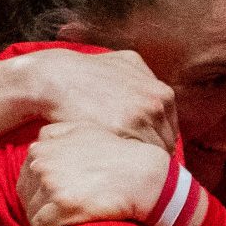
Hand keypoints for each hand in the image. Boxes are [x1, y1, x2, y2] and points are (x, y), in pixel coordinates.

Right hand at [0, 44, 176, 145]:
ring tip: (116, 162)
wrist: (54, 77)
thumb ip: (150, 79)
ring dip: (135, 161)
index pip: (171, 134)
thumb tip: (163, 100)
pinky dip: (123, 162)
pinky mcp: (122, 131)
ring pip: (149, 155)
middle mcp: (157, 105)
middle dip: (147, 153)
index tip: (137, 149)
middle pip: (165, 147)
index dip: (154, 144)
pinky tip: (108, 160)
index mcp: (163, 94)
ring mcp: (142, 118)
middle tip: (127, 160)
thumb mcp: (127, 63)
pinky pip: (132, 158)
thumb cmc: (88, 72)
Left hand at [22, 122, 178, 225]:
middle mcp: (42, 164)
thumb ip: (57, 133)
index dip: (37, 191)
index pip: (26, 176)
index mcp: (42, 147)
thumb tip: (40, 142)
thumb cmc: (119, 154)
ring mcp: (51, 186)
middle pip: (26, 195)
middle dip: (37, 207)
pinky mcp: (62, 207)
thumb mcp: (85, 130)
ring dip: (41, 224)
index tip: (48, 202)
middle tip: (52, 219)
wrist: (143, 175)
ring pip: (32, 213)